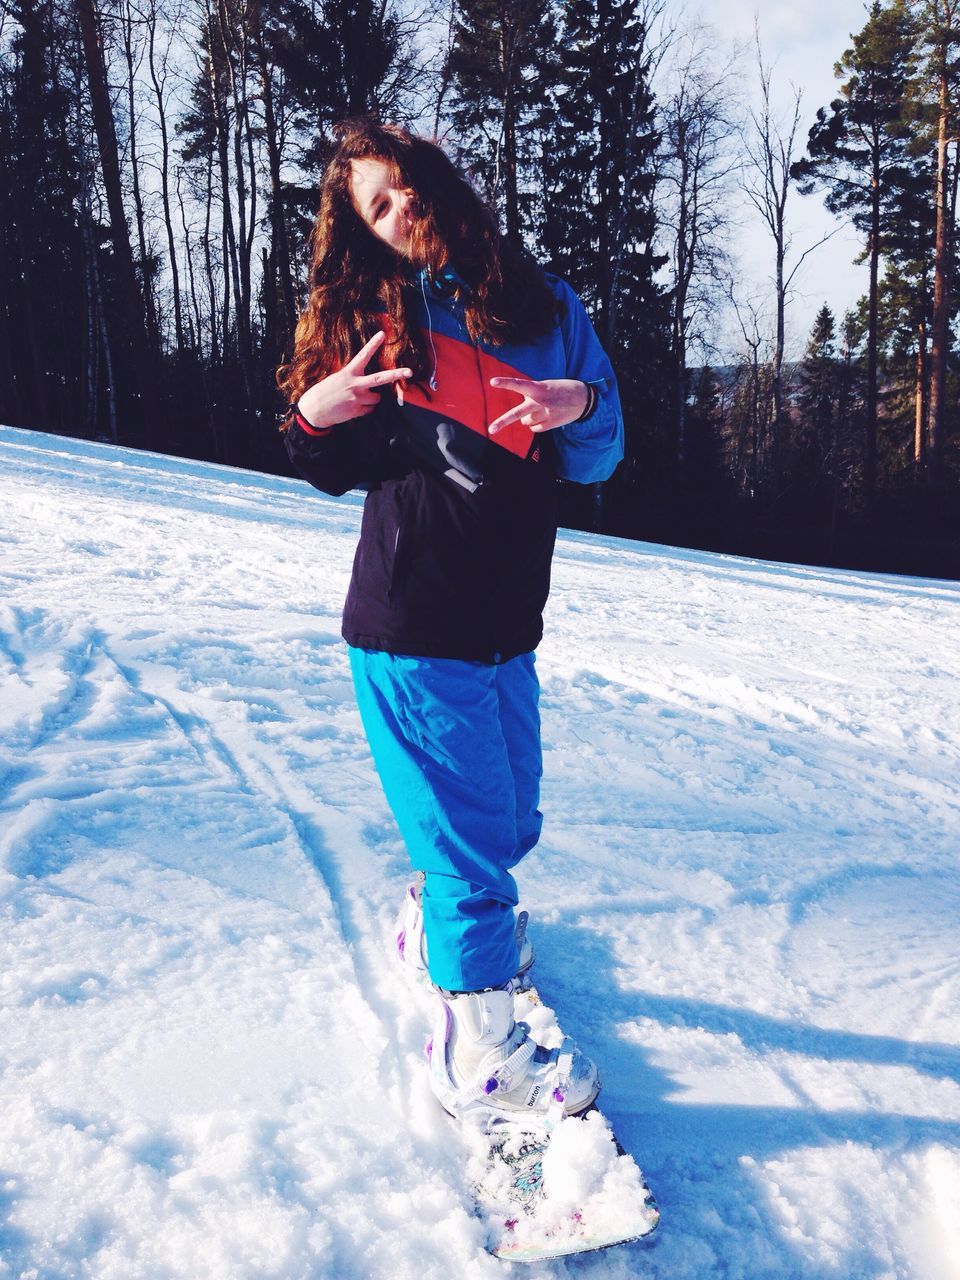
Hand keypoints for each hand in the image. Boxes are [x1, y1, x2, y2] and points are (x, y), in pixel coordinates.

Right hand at [297, 331, 411, 428]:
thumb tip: (368, 384)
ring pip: (376, 398)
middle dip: (397, 374)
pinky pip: (370, 410)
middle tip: (410, 371)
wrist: (314, 409)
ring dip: (371, 399)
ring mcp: (358, 398)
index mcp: (349, 372)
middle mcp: (356, 384)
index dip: (373, 344)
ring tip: (357, 399)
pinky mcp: (358, 410)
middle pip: (381, 378)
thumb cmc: (325, 392)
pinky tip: (353, 408)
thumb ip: (353, 377)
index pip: (363, 355)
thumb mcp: (337, 378)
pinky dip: (365, 409)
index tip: (383, 334)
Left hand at [487, 377, 588, 434]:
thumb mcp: (545, 385)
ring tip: (543, 409)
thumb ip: (532, 395)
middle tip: (491, 429)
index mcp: (538, 388)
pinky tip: (547, 416)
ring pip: (525, 421)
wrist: (583, 398)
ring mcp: (545, 415)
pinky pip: (534, 428)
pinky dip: (537, 424)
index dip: (505, 383)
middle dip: (502, 422)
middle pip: (516, 414)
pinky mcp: (550, 425)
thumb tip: (521, 416)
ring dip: (529, 417)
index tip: (492, 382)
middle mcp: (539, 402)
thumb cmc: (559, 390)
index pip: (518, 384)